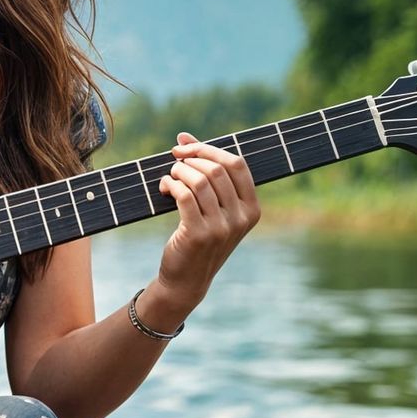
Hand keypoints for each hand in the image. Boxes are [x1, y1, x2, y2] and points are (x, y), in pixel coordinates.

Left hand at [153, 133, 259, 317]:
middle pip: (216, 169)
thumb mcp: (212, 207)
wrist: (187, 279)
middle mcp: (241, 218)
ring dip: (178, 172)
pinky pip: (184, 195)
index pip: (237, 164)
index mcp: (252, 208)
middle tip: (174, 162)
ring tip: (170, 177)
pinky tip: (164, 188)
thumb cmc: (199, 236)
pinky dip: (171, 185)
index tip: (185, 146)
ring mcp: (222, 228)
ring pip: (199, 180)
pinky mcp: (199, 234)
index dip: (208, 148)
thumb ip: (204, 173)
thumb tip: (183, 137)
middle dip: (190, 158)